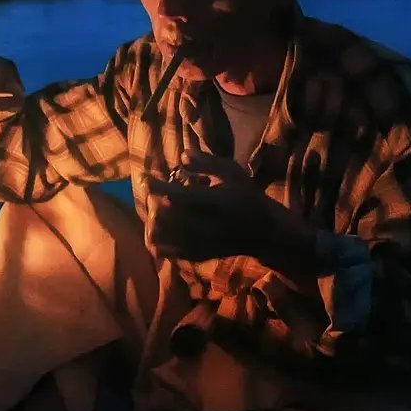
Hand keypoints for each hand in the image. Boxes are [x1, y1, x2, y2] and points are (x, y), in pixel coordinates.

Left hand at [146, 148, 316, 271]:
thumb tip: (181, 154)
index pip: (177, 195)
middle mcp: (206, 225)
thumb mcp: (234, 173)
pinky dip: (159, 241)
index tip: (145, 177)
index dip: (157, 186)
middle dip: (156, 202)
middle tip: (155, 194)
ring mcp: (201, 243)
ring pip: (164, 235)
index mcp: (214, 202)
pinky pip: (170, 252)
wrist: (265, 232)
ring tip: (158, 211)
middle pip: (165, 216)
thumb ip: (208, 163)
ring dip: (155, 221)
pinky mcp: (199, 256)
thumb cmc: (248, 197)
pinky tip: (160, 231)